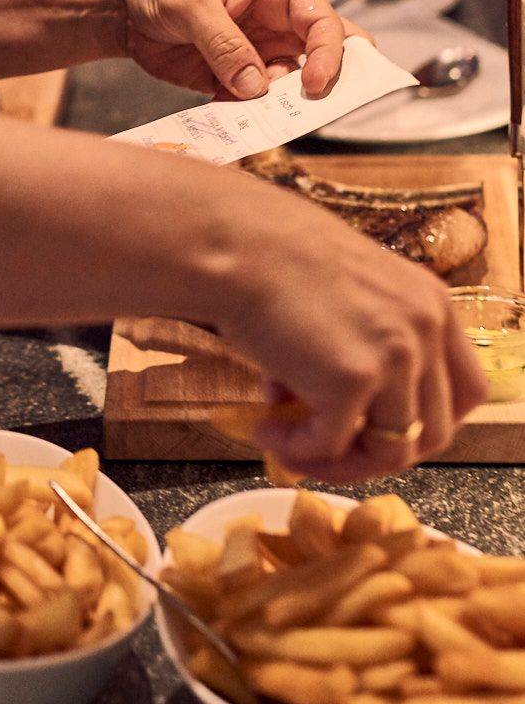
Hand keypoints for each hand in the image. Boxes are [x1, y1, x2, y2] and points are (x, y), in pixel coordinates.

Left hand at [114, 0, 362, 100]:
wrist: (120, 4)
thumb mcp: (189, 2)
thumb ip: (223, 42)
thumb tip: (256, 87)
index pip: (322, 21)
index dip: (328, 54)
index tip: (313, 86)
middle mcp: (278, 20)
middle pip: (323, 55)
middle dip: (325, 83)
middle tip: (315, 109)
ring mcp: (260, 52)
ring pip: (291, 87)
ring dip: (279, 106)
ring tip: (255, 115)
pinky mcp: (237, 78)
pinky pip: (256, 104)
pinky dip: (249, 116)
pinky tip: (231, 117)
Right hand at [215, 182, 487, 481]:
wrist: (236, 241)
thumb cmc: (274, 257)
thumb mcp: (351, 291)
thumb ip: (368, 343)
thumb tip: (339, 412)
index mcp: (432, 304)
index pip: (467, 390)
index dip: (429, 421)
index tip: (384, 429)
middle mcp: (426, 330)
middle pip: (434, 431)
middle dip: (380, 453)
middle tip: (330, 450)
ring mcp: (394, 357)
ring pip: (388, 452)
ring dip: (337, 462)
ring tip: (288, 445)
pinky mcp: (351, 380)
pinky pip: (330, 445)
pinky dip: (297, 451)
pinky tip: (264, 431)